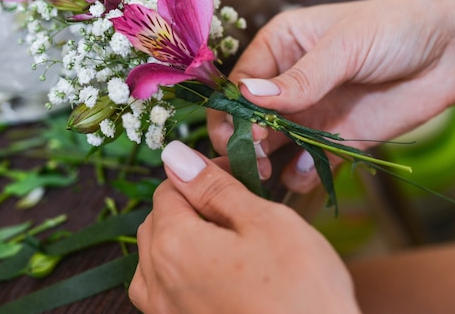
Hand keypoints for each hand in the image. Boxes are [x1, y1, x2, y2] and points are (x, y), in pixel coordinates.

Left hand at [130, 140, 360, 313]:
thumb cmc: (301, 288)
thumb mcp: (264, 222)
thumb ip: (214, 188)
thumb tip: (176, 156)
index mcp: (175, 244)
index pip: (168, 189)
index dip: (200, 174)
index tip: (234, 174)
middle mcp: (158, 281)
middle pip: (157, 221)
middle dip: (189, 203)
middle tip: (236, 203)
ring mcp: (165, 311)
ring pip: (153, 256)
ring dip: (180, 236)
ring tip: (224, 237)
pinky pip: (161, 290)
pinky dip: (178, 270)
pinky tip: (212, 271)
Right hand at [208, 0, 454, 192]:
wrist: (452, 51)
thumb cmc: (396, 28)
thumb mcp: (347, 44)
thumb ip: (302, 76)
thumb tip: (249, 96)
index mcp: (280, 47)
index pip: (238, 83)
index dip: (234, 111)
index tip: (245, 133)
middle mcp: (287, 83)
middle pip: (247, 119)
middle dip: (244, 142)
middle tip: (256, 160)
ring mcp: (309, 114)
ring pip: (271, 146)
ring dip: (264, 164)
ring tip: (269, 175)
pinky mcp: (334, 140)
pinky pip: (304, 164)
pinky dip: (299, 175)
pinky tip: (307, 174)